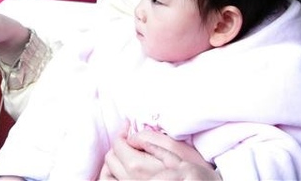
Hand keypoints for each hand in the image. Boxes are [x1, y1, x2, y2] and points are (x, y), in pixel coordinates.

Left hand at [100, 126, 218, 179]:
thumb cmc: (192, 170)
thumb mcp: (175, 148)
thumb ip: (150, 139)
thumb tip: (132, 136)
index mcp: (138, 166)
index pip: (118, 145)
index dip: (122, 132)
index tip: (129, 125)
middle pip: (111, 158)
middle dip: (119, 144)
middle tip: (129, 136)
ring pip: (108, 173)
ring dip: (114, 159)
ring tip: (124, 152)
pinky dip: (112, 174)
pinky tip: (122, 168)